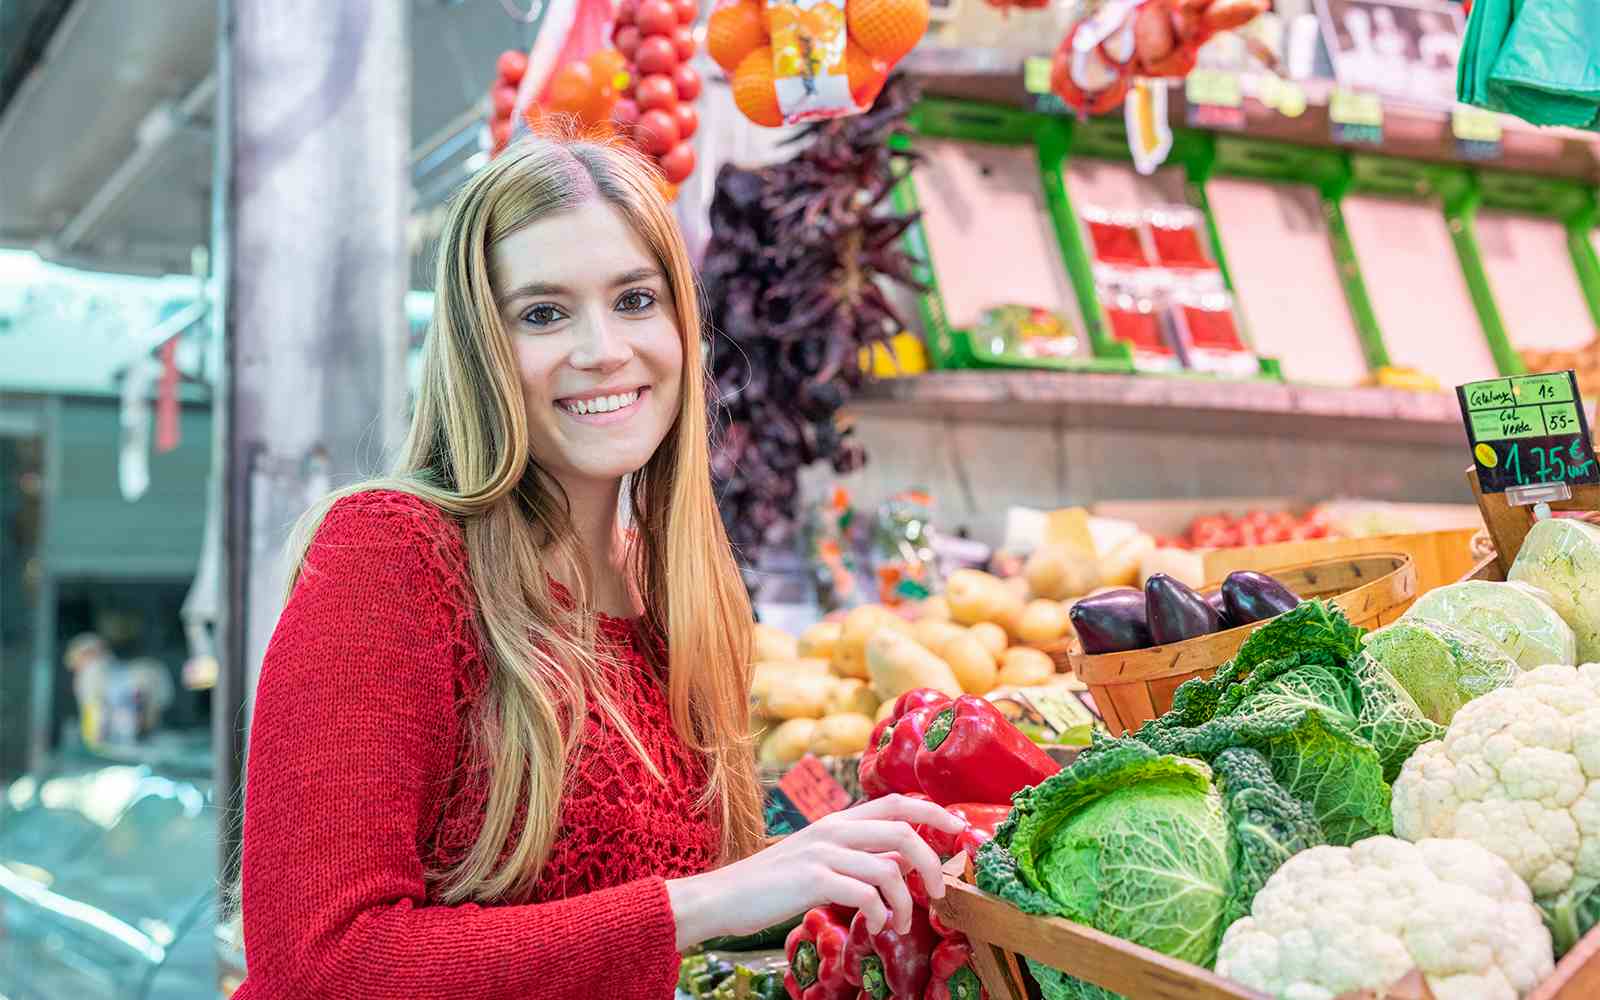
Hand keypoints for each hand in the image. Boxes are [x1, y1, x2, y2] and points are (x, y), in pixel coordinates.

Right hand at [665, 794, 964, 949]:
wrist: (724, 896)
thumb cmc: (772, 883)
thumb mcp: (817, 858)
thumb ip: (855, 855)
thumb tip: (898, 865)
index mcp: (838, 820)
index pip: (897, 801)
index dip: (934, 811)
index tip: (959, 829)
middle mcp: (835, 829)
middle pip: (904, 829)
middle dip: (933, 860)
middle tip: (940, 892)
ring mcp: (824, 853)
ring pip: (890, 868)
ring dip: (905, 902)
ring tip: (898, 924)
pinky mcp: (814, 880)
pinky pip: (867, 895)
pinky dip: (880, 915)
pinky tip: (875, 928)